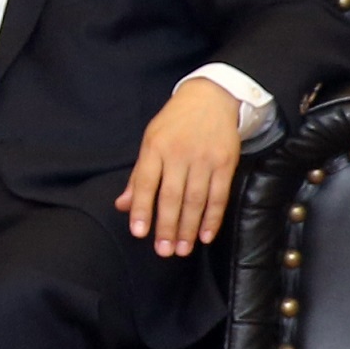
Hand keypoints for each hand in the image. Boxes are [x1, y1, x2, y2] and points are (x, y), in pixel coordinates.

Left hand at [118, 74, 243, 256]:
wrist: (211, 97)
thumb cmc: (175, 122)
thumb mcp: (151, 140)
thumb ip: (139, 175)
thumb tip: (122, 205)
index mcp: (155, 147)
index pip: (145, 183)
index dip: (141, 209)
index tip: (139, 233)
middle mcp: (179, 153)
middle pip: (171, 196)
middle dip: (166, 226)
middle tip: (163, 251)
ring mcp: (204, 158)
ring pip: (196, 200)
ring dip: (188, 228)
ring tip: (182, 249)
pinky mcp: (226, 162)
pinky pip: (219, 196)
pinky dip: (213, 218)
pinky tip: (206, 235)